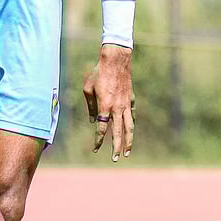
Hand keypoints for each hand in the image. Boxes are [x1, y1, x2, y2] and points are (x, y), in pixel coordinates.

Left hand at [82, 44, 133, 161]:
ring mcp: (126, 104)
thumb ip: (91, 107)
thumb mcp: (88, 89)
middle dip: (116, 147)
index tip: (95, 149)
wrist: (115, 61)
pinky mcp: (131, 99)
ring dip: (128, 141)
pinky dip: (131, 124)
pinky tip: (130, 130)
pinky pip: (132, 115)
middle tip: (115, 159)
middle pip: (118, 132)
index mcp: (104, 106)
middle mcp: (117, 108)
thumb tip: (92, 120)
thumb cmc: (98, 74)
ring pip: (129, 127)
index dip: (98, 140)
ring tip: (127, 152)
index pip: (101, 128)